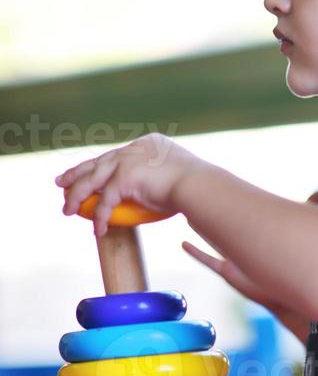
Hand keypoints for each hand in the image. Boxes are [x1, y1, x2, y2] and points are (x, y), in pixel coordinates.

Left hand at [55, 134, 205, 236]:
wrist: (199, 186)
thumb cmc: (197, 186)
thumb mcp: (178, 175)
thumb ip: (164, 178)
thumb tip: (163, 192)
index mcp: (147, 144)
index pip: (115, 155)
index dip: (98, 164)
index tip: (87, 172)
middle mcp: (134, 148)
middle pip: (98, 162)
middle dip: (76, 173)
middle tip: (60, 182)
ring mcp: (128, 160)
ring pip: (92, 180)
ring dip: (76, 196)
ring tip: (66, 210)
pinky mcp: (124, 177)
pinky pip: (105, 202)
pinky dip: (99, 218)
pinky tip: (97, 230)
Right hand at [181, 190, 317, 307]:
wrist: (293, 296)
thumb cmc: (299, 263)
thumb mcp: (303, 228)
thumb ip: (312, 208)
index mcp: (261, 236)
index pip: (249, 216)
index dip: (241, 204)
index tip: (231, 190)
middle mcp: (247, 247)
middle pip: (228, 226)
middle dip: (218, 213)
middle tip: (202, 196)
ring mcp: (236, 259)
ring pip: (215, 239)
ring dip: (203, 229)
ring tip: (189, 215)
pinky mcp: (229, 271)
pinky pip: (208, 260)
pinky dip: (195, 252)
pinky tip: (183, 244)